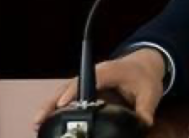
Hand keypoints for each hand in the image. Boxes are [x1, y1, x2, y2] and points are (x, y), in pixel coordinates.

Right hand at [32, 48, 165, 128]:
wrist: (144, 64)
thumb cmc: (145, 76)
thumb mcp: (151, 93)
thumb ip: (145, 110)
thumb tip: (142, 125)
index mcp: (109, 71)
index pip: (88, 80)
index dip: (74, 92)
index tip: (62, 104)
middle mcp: (94, 74)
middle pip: (69, 86)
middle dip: (53, 102)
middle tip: (39, 120)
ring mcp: (88, 80)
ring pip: (64, 91)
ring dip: (50, 106)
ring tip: (37, 124)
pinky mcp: (85, 87)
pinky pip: (67, 95)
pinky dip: (56, 107)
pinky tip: (46, 121)